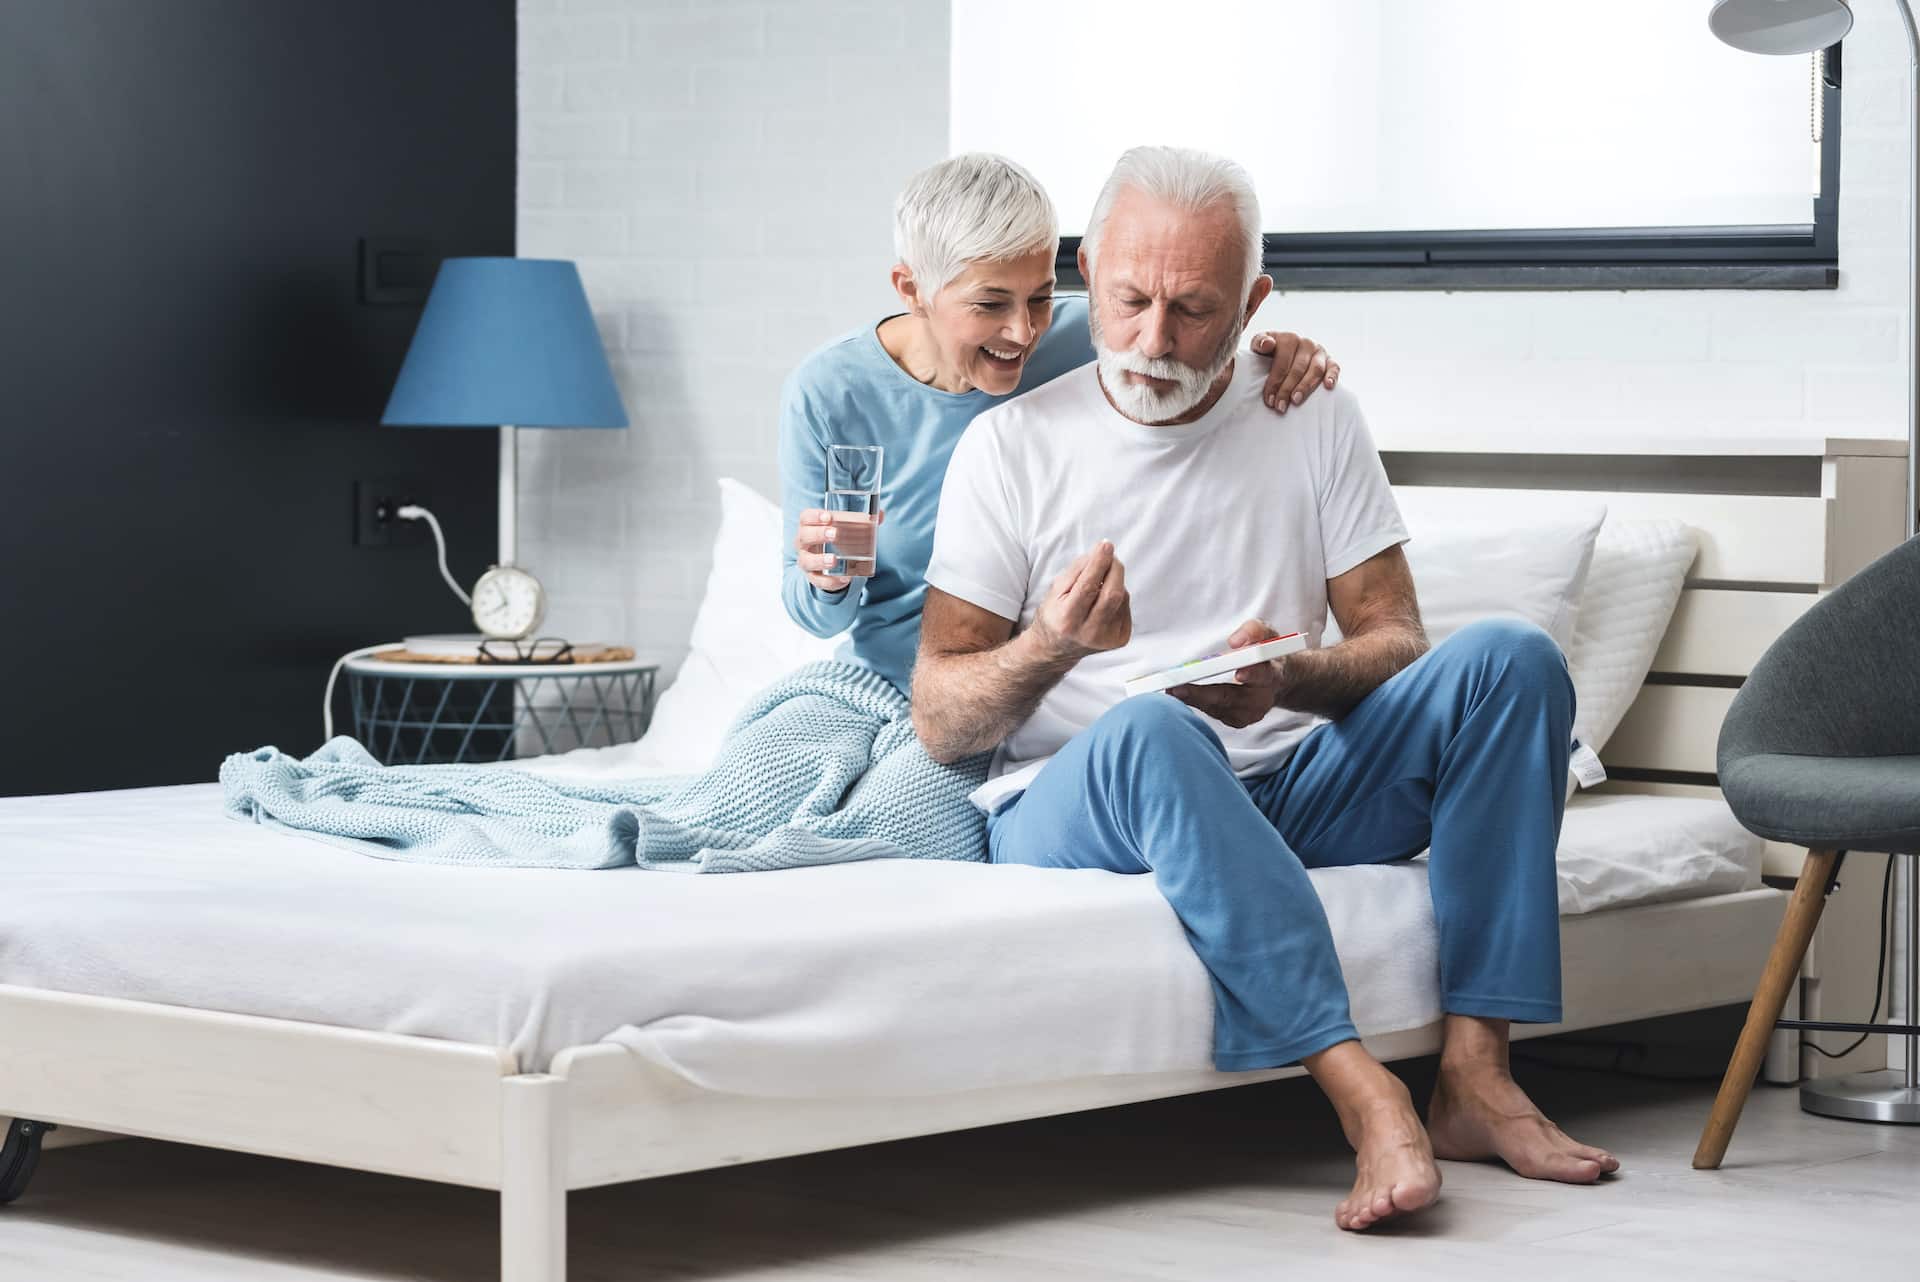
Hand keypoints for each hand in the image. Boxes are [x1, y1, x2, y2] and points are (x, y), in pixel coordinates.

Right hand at [794, 507, 884, 592]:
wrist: (828, 564)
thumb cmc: (836, 540)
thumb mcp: (845, 528)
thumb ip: (862, 521)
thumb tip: (880, 515)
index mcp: (809, 526)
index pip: (805, 518)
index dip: (814, 516)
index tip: (828, 516)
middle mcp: (804, 544)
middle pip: (804, 537)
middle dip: (818, 534)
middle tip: (835, 534)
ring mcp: (807, 561)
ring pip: (807, 561)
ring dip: (820, 560)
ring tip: (833, 559)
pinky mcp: (814, 578)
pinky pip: (819, 581)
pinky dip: (831, 581)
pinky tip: (844, 579)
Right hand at [1031, 540, 1130, 662]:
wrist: (1055, 649)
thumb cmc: (1055, 613)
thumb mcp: (1056, 590)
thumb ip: (1077, 570)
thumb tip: (1101, 553)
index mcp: (1068, 618)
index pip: (1088, 586)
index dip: (1099, 563)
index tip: (1106, 545)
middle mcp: (1089, 632)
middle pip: (1112, 594)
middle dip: (1114, 568)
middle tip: (1110, 556)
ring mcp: (1106, 639)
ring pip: (1121, 598)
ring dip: (1115, 582)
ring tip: (1100, 584)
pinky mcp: (1119, 640)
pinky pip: (1125, 607)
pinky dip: (1118, 597)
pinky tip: (1105, 601)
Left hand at [1168, 618, 1286, 727]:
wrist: (1279, 680)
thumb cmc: (1268, 654)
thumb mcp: (1267, 633)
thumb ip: (1254, 631)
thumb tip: (1235, 641)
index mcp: (1272, 674)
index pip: (1263, 674)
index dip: (1252, 674)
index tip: (1238, 673)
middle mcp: (1262, 698)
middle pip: (1231, 697)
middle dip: (1203, 693)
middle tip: (1179, 688)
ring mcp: (1249, 713)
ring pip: (1218, 708)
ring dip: (1193, 700)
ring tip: (1171, 691)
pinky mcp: (1237, 720)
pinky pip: (1214, 714)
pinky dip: (1196, 704)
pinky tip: (1179, 696)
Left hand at [1250, 331, 1337, 413]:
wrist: (1282, 353)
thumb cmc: (1268, 353)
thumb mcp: (1259, 345)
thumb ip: (1259, 342)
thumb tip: (1268, 344)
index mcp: (1289, 339)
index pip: (1282, 361)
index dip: (1275, 381)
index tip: (1269, 400)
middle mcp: (1306, 343)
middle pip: (1298, 368)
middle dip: (1287, 389)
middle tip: (1280, 406)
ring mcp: (1319, 352)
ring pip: (1315, 370)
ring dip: (1306, 386)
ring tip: (1296, 401)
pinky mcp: (1330, 360)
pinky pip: (1334, 367)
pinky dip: (1332, 376)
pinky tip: (1328, 387)